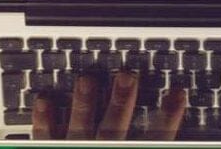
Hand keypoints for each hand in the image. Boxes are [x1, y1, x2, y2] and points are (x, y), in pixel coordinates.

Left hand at [31, 72, 186, 139]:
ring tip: (86, 80)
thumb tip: (169, 141)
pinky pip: (44, 139)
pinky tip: (44, 100)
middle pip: (113, 131)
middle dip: (120, 104)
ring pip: (79, 130)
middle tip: (127, 78)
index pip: (155, 142)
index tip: (177, 94)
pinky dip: (43, 121)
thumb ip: (155, 146)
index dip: (168, 119)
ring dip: (82, 105)